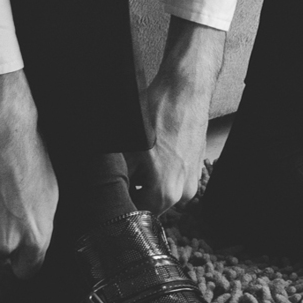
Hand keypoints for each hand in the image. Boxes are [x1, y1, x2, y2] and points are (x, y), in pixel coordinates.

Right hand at [0, 70, 57, 276]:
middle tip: (2, 206)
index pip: (27, 270)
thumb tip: (31, 240)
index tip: (18, 255)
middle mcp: (5, 241)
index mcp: (33, 238)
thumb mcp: (49, 194)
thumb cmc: (25, 155)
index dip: (22, 260)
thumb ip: (38, 227)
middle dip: (0, 235)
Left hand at [128, 18, 225, 214]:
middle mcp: (184, 193)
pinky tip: (157, 148)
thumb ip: (118, 180)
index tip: (115, 186)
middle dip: (136, 187)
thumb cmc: (157, 115)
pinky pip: (175, 175)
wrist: (185, 89)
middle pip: (150, 202)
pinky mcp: (197, 165)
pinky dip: (164, 166)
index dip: (122, 199)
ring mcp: (194, 179)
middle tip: (128, 165)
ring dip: (150, 177)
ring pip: (162, 188)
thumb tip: (106, 194)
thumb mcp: (127, 150)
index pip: (136, 213)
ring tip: (144, 154)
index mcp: (166, 195)